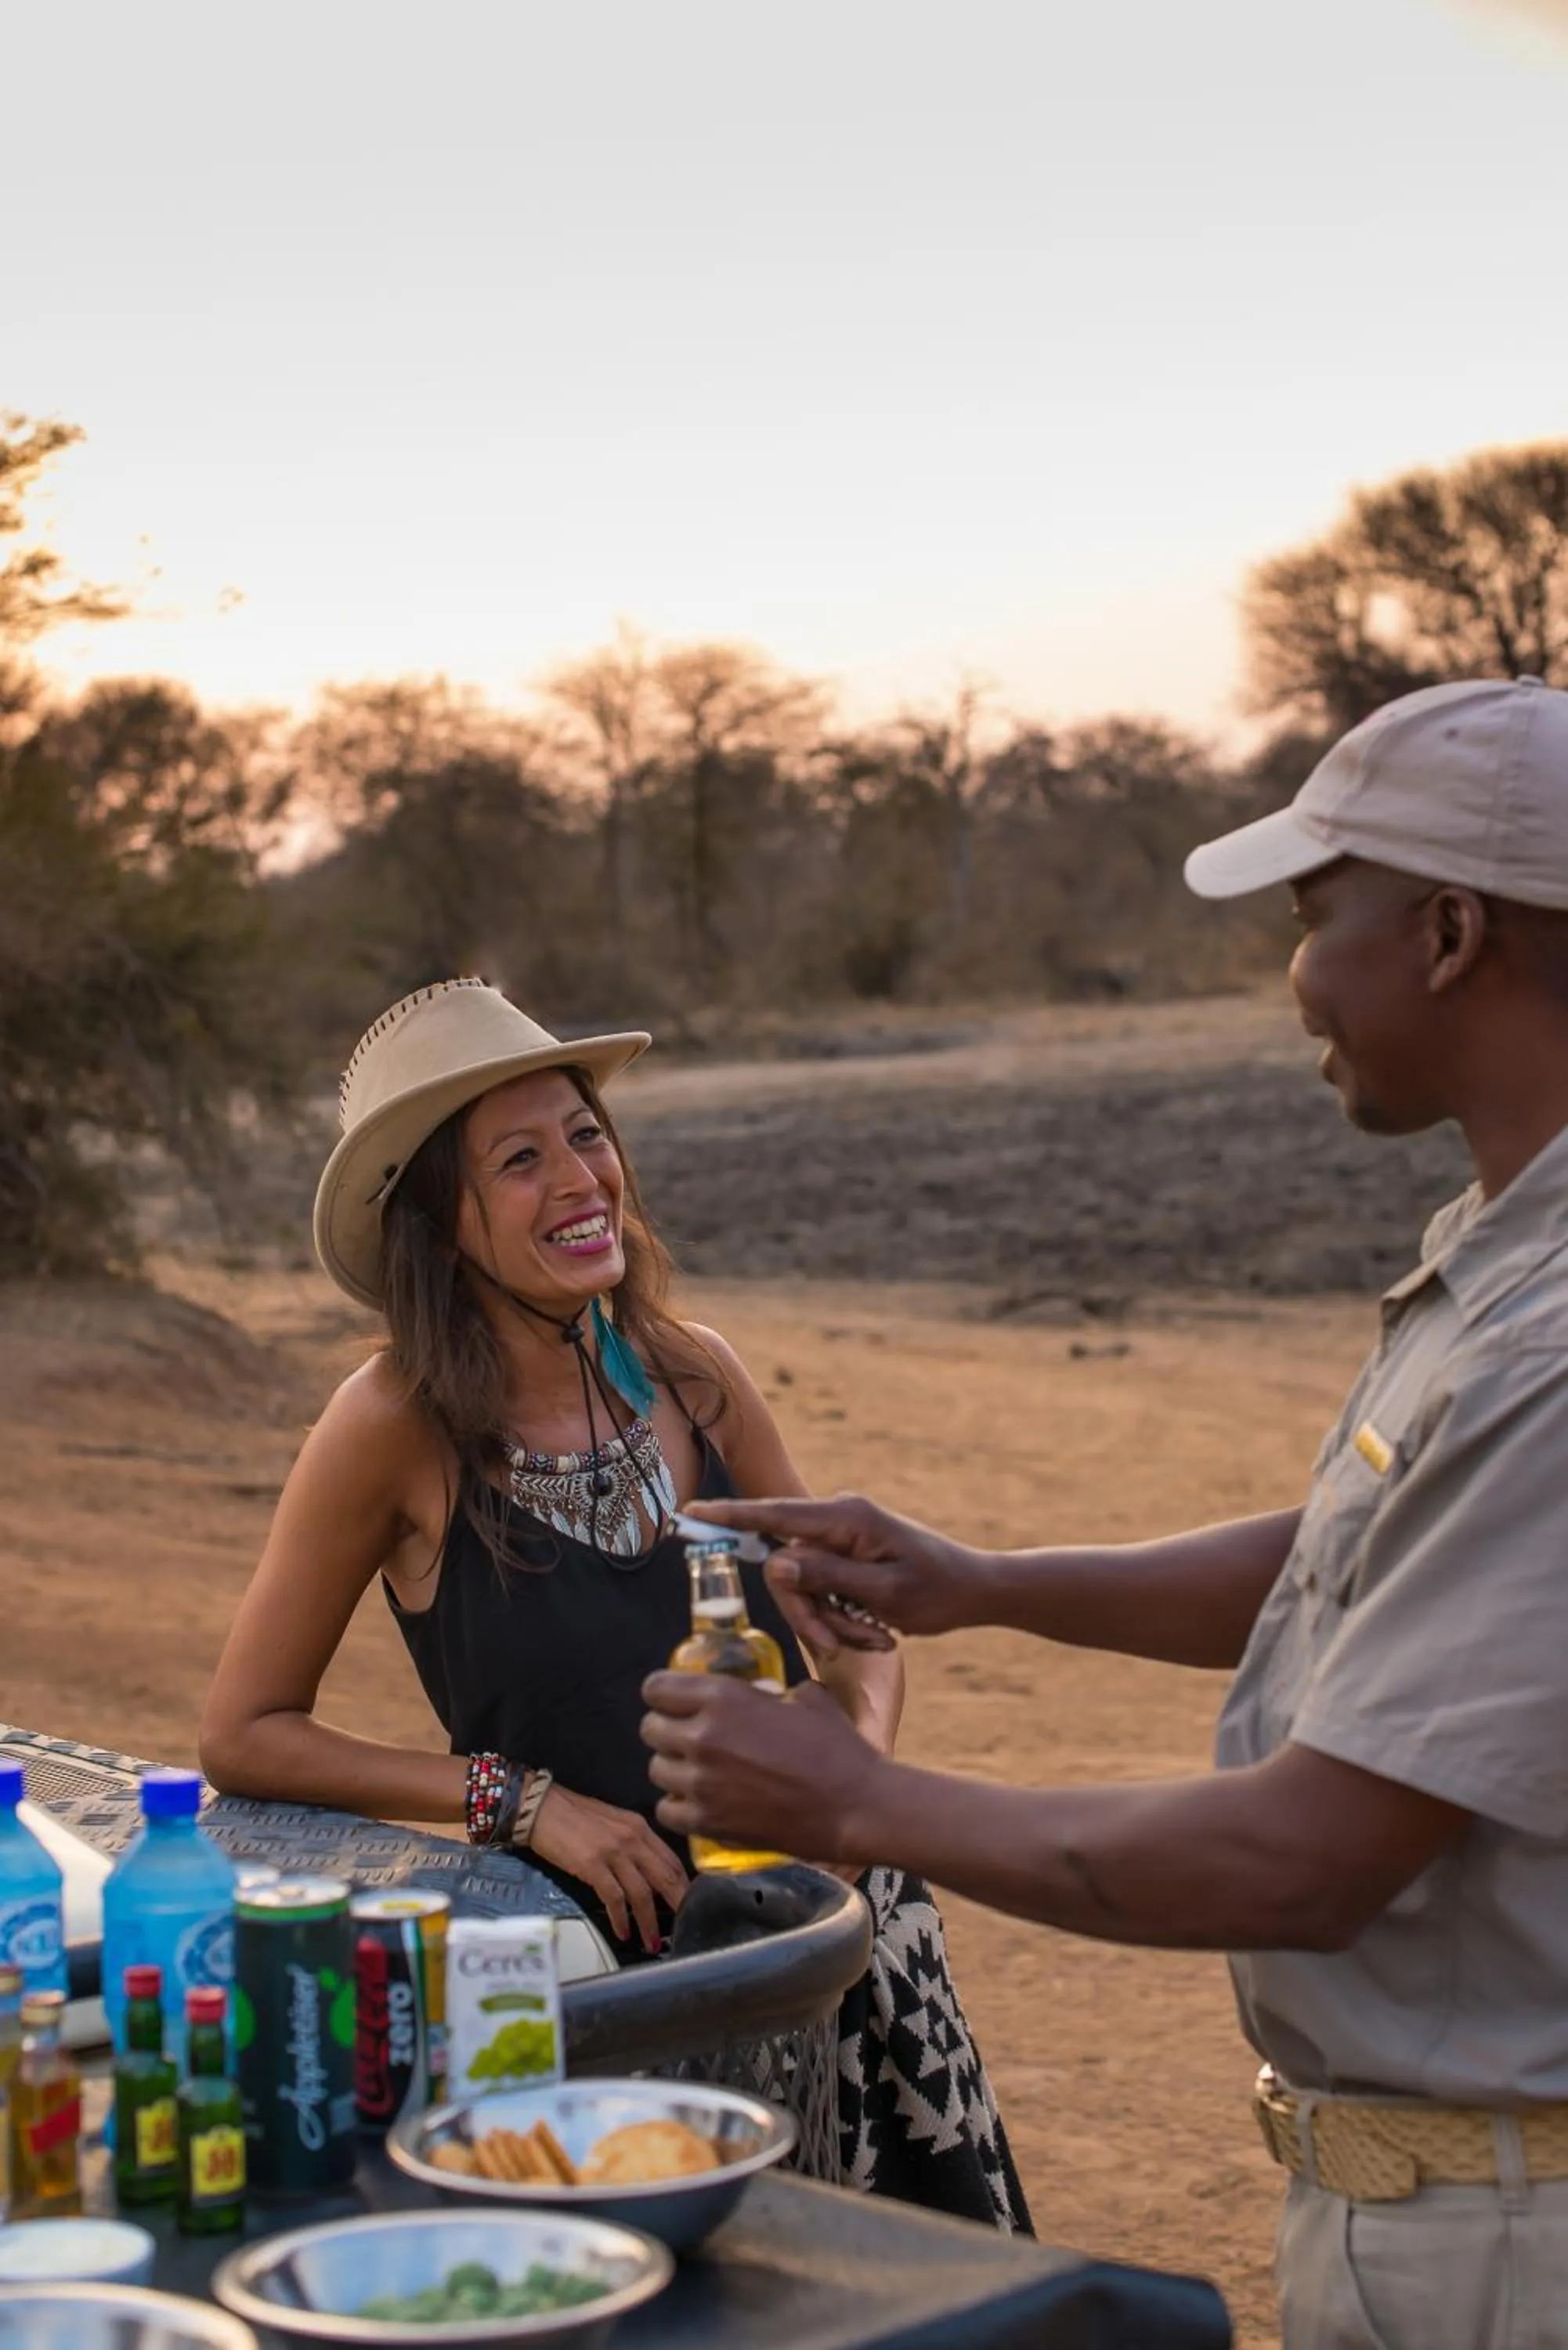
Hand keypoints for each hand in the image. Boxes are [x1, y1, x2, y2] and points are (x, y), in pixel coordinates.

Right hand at [528, 1784, 688, 1954]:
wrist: (541, 1807)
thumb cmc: (574, 1815)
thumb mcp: (614, 1822)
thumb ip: (634, 1843)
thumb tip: (648, 1870)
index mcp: (640, 1827)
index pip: (671, 1860)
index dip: (683, 1885)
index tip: (687, 1905)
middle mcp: (632, 1838)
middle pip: (665, 1877)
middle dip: (676, 1906)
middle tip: (683, 1927)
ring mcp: (613, 1852)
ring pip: (642, 1893)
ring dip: (648, 1922)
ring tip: (651, 1942)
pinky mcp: (592, 1865)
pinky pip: (615, 1899)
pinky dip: (621, 1919)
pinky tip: (623, 1932)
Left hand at [640, 1673, 887, 1866]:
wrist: (855, 1806)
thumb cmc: (837, 1747)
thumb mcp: (807, 1698)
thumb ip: (770, 1692)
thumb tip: (760, 1694)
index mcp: (724, 1697)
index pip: (657, 1688)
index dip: (664, 1693)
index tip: (675, 1701)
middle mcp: (703, 1736)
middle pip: (650, 1729)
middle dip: (667, 1729)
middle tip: (689, 1736)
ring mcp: (702, 1783)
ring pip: (656, 1770)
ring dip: (674, 1768)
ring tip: (698, 1771)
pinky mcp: (708, 1822)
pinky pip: (667, 1811)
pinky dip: (679, 1806)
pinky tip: (700, 1802)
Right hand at [683, 1493, 984, 1657]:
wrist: (975, 1591)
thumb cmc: (938, 1591)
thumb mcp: (883, 1594)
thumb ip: (827, 1577)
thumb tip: (776, 1563)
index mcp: (846, 1518)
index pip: (774, 1514)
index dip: (728, 1517)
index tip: (689, 1515)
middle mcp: (838, 1521)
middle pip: (787, 1570)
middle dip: (811, 1614)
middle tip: (839, 1645)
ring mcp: (841, 1539)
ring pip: (805, 1589)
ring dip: (834, 1623)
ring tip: (877, 1638)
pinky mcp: (846, 1558)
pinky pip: (823, 1593)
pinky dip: (844, 1620)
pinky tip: (878, 1632)